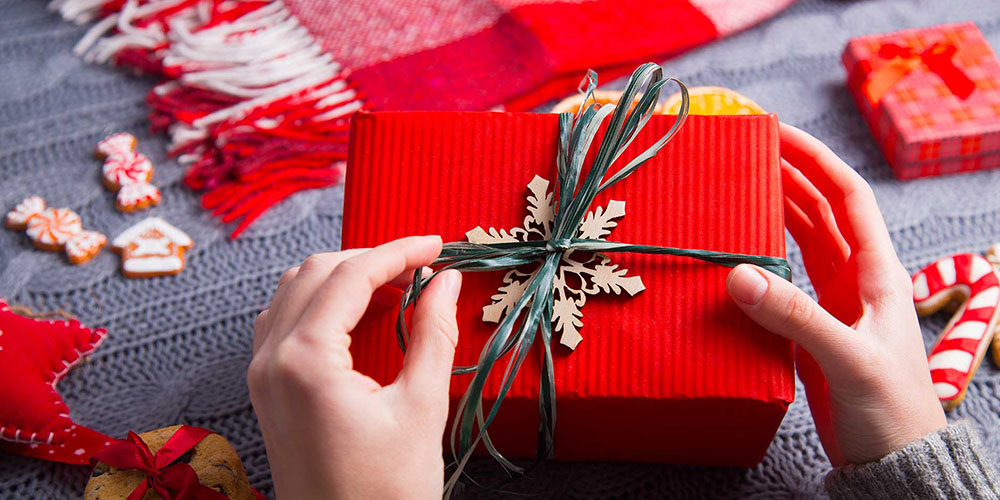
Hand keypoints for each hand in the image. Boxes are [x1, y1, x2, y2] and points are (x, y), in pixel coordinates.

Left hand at [248, 236, 460, 499]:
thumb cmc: (385, 492)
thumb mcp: (421, 409)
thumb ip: (433, 334)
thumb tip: (445, 280)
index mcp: (306, 358)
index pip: (352, 275)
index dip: (398, 251)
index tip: (437, 246)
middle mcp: (271, 358)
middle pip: (316, 272)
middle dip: (370, 259)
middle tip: (420, 266)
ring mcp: (262, 375)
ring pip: (294, 290)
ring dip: (342, 276)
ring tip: (393, 287)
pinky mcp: (266, 391)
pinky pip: (283, 321)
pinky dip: (320, 302)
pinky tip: (355, 316)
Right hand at [726, 124, 945, 465]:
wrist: (894, 461)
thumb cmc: (892, 410)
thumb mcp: (848, 358)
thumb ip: (796, 316)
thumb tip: (739, 274)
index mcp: (877, 273)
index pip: (847, 197)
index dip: (816, 159)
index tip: (778, 132)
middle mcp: (855, 280)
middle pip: (820, 211)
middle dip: (788, 175)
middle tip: (746, 152)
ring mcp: (833, 305)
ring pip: (801, 243)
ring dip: (774, 213)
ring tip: (738, 188)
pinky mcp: (812, 331)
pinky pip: (783, 282)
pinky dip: (760, 262)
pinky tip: (736, 255)